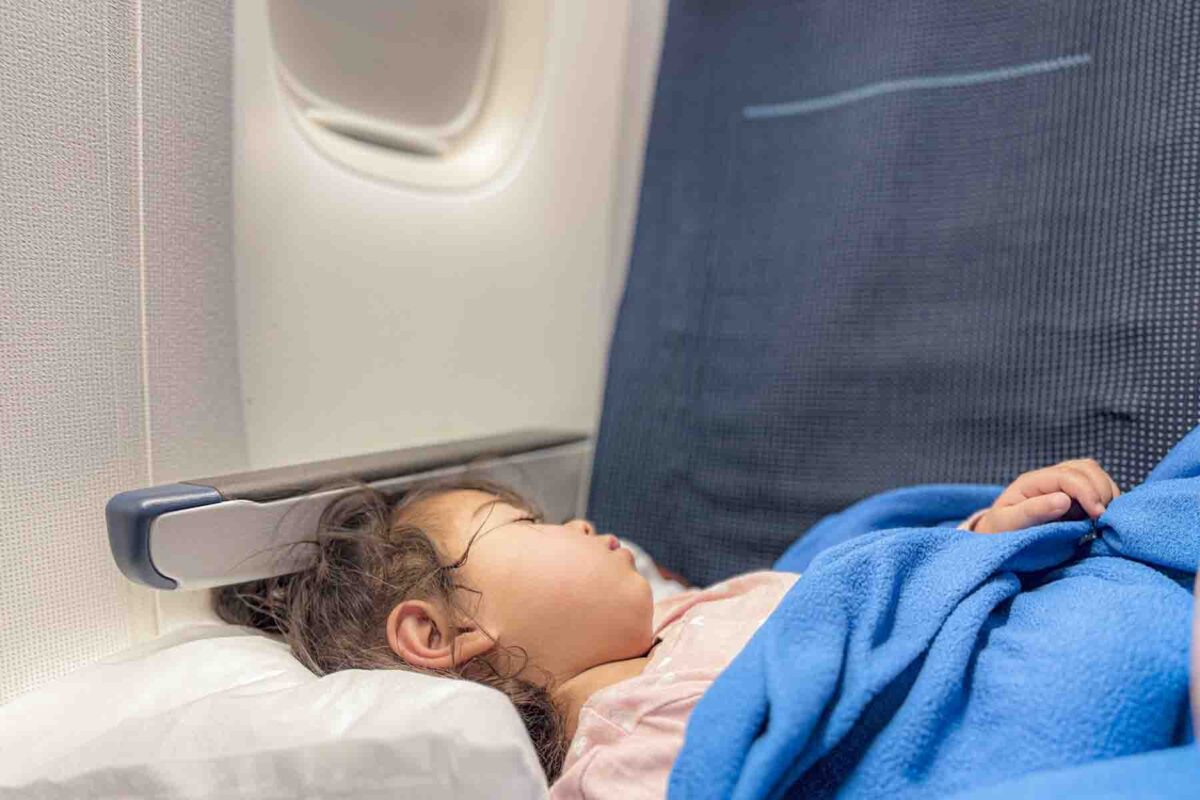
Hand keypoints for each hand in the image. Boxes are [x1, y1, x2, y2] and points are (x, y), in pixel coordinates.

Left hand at [973, 459, 1120, 533]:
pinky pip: (1098, 486)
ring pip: (1095, 474)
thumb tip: (1063, 501)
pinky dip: (1106, 498)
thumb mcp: (1009, 523)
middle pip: (1086, 469)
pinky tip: (1100, 516)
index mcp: (1032, 482)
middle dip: (1100, 490)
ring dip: (1106, 493)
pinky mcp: (1073, 494)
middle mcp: (1050, 478)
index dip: (1087, 492)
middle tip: (1101, 519)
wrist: (998, 535)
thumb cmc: (1001, 530)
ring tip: (1101, 518)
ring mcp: (1062, 484)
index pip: (1068, 476)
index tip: (1098, 515)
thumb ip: (1033, 511)